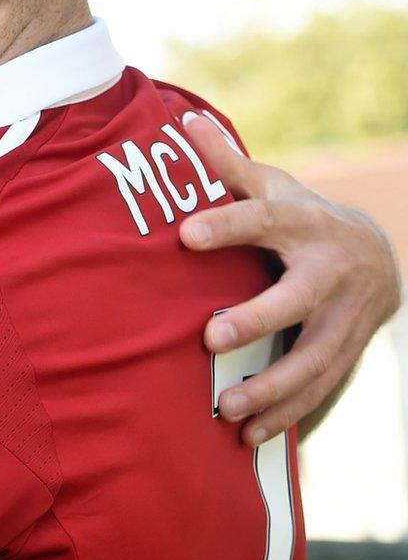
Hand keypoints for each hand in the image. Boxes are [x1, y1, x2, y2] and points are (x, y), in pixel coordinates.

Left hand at [181, 113, 401, 443]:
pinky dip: (290, 415)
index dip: (226, 225)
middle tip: (210, 340)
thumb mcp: (272, 185)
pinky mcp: (348, 352)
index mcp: (304, 223)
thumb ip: (227, 165)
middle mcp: (330, 272)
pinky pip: (321, 389)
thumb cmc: (302, 216)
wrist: (375, 255)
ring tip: (227, 411)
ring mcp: (345, 317)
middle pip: (297, 300)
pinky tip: (252, 438)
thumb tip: (184, 122)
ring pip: (314, 357)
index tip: (184, 234)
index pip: (262, 219)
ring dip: (273, 388)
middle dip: (257, 320)